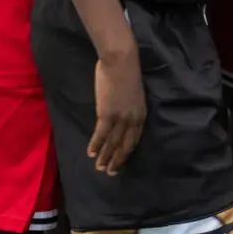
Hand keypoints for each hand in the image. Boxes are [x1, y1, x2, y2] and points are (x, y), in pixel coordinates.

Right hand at [88, 40, 146, 174]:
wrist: (121, 61)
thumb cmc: (127, 72)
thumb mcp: (134, 94)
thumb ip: (129, 107)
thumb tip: (119, 116)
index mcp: (141, 115)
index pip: (134, 140)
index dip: (126, 152)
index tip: (121, 162)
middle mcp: (133, 120)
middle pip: (125, 146)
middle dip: (117, 161)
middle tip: (110, 173)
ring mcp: (120, 118)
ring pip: (112, 143)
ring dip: (105, 157)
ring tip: (99, 167)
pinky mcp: (107, 114)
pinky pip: (101, 134)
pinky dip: (96, 145)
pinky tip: (91, 152)